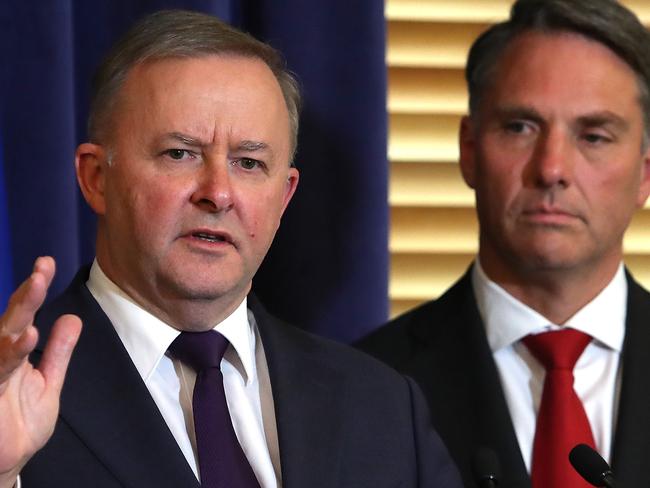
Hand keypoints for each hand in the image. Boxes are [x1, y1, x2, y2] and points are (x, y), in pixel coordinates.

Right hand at [0, 257, 81, 487]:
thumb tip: (71, 318)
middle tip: (41, 271)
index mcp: (12, 354)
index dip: (33, 290)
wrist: (6, 465)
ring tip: (36, 293)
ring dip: (17, 320)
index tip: (46, 263)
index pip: (22, 315)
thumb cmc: (20, 424)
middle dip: (26, 296)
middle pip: (9, 323)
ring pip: (0, 344)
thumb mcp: (48, 384)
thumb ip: (58, 352)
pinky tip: (26, 338)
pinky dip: (11, 355)